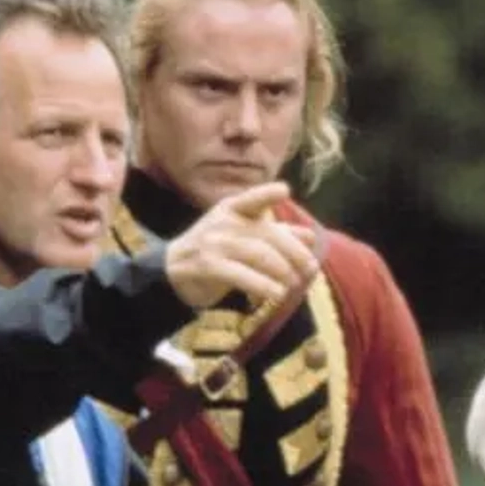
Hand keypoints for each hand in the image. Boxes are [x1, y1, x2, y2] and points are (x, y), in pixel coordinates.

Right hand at [164, 181, 317, 309]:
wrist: (173, 268)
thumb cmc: (217, 249)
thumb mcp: (245, 235)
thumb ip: (276, 234)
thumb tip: (311, 236)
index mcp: (233, 209)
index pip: (252, 199)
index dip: (267, 194)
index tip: (284, 191)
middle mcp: (224, 222)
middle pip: (267, 234)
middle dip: (294, 252)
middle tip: (310, 269)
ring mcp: (214, 243)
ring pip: (257, 254)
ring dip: (282, 271)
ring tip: (294, 285)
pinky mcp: (207, 266)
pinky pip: (240, 275)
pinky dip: (262, 285)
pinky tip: (276, 295)